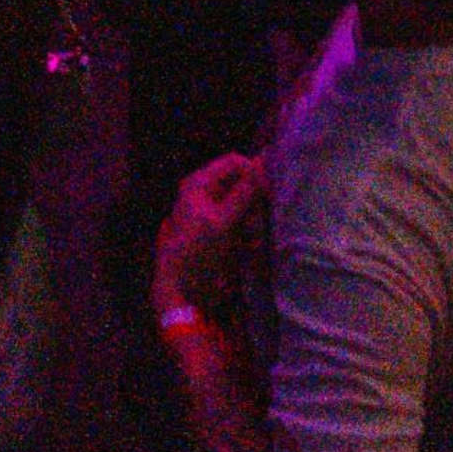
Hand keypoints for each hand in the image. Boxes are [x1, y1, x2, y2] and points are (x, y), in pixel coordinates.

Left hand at [153, 149, 262, 326]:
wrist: (182, 291)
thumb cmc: (198, 251)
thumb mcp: (223, 220)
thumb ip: (246, 191)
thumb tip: (265, 160)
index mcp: (199, 183)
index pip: (234, 162)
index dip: (253, 172)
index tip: (270, 191)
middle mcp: (205, 192)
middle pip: (241, 183)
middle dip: (254, 200)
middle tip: (260, 220)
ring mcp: (213, 212)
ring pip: (245, 204)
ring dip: (254, 219)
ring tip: (253, 238)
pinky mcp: (221, 231)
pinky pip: (243, 223)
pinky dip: (250, 233)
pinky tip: (250, 247)